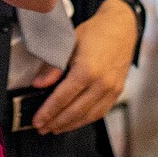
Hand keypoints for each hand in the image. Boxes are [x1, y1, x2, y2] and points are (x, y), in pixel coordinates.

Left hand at [29, 0, 137, 133]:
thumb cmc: (94, 33)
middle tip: (42, 128)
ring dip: (69, 125)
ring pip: (88, 116)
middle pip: (75, 111)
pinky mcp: (117, 92)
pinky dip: (84, 120)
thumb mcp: (69, 44)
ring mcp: (111, 90)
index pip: (62, 98)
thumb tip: (38, 85)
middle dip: (56, 122)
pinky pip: (100, 112)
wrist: (121, 28)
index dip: (48, 112)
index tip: (37, 120)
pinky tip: (73, 122)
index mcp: (87, 70)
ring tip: (54, 128)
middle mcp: (101, 84)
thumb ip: (53, 68)